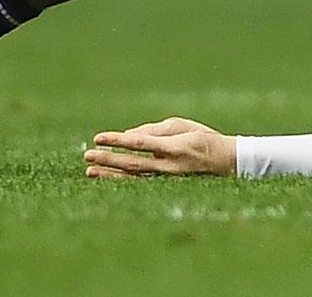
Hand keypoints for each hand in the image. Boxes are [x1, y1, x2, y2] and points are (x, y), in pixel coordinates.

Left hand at [86, 118, 237, 178]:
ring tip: (89, 172)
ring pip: (132, 179)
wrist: (224, 162)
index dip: (117, 140)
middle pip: (132, 164)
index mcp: (174, 147)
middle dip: (108, 160)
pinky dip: (121, 182)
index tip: (98, 137)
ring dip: (109, 175)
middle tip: (87, 155)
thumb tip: (128, 135)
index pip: (139, 143)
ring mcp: (166, 178)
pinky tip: (107, 179)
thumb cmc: (201, 138)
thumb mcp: (181, 125)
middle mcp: (169, 166)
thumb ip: (154, 130)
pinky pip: (139, 183)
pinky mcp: (165, 185)